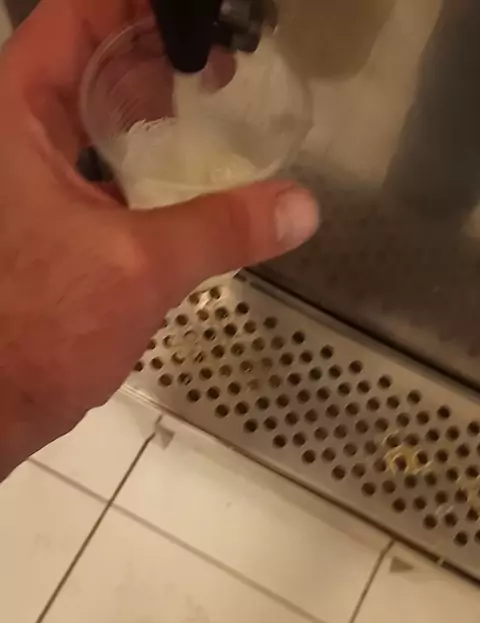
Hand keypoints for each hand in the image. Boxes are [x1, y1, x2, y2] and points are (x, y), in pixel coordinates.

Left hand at [0, 0, 318, 478]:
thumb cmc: (34, 331)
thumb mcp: (137, 268)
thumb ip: (221, 229)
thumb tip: (299, 207)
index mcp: (15, 117)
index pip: (76, 17)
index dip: (138, 6)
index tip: (202, 16)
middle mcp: (12, 137)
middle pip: (85, 58)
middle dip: (154, 49)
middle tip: (221, 60)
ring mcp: (23, 179)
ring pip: (87, 113)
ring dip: (144, 102)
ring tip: (208, 100)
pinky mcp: (39, 220)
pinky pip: (90, 163)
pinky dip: (132, 157)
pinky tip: (177, 173)